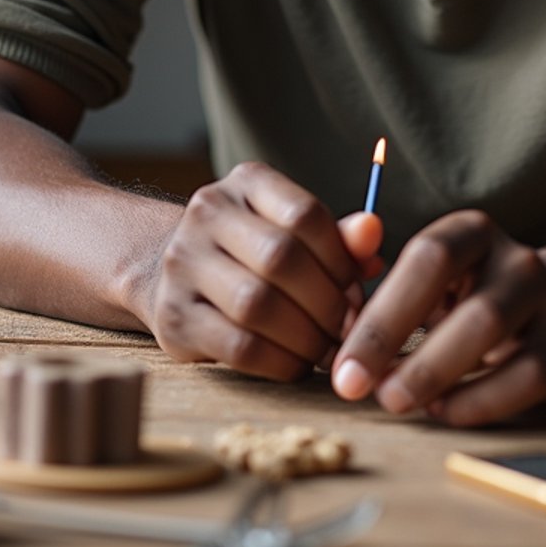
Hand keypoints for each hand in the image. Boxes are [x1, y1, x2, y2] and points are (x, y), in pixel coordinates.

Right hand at [149, 162, 383, 380]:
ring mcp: (183, 263)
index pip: (305, 214)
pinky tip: (299, 364)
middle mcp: (207, 212)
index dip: (342, 259)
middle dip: (327, 302)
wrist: (172, 270)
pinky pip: (237, 347)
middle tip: (350, 330)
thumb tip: (374, 232)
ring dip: (306, 337)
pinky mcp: (173, 317)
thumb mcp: (293, 231)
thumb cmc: (255, 251)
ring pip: (257, 305)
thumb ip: (337, 236)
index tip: (358, 290)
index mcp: (246, 182)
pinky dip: (280, 362)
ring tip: (328, 351)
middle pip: (281, 259)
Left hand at [330, 210, 545, 425]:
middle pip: (456, 294)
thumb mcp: (440, 282)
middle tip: (356, 387)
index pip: (424, 258)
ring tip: (395, 400)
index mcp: (472, 233)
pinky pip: (524, 377)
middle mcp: (514, 259)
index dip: (380, 311)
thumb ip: (389, 298)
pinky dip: (478, 400)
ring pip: (490, 331)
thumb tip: (338, 341)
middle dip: (402, 343)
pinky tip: (442, 410)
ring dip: (434, 371)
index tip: (342, 361)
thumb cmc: (479, 298)